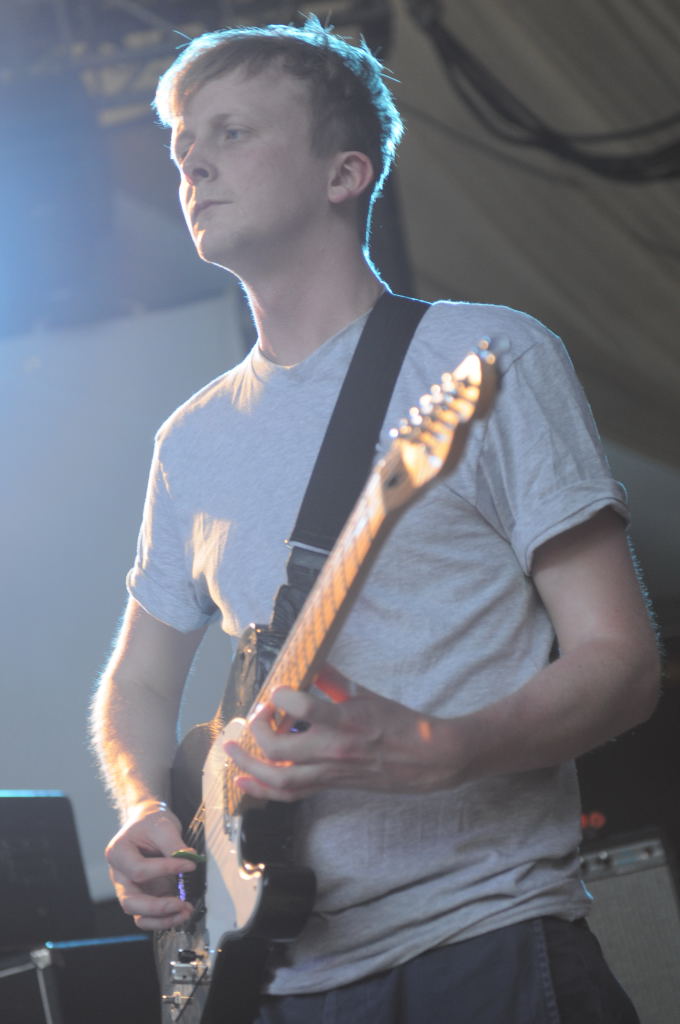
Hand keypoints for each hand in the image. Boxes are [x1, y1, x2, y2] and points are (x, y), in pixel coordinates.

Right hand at [105, 801, 197, 929]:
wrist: (148, 823)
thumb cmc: (151, 822)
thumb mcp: (162, 825)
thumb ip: (174, 844)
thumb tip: (190, 860)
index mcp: (117, 854)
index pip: (139, 870)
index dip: (165, 869)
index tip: (190, 864)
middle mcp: (120, 876)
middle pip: (130, 902)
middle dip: (157, 907)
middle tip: (181, 903)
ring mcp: (130, 889)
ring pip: (139, 916)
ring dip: (163, 918)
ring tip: (186, 911)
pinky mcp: (144, 897)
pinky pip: (149, 917)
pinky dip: (165, 919)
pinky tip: (182, 912)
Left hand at [225, 666, 458, 800]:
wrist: (426, 758)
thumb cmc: (399, 722)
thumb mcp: (367, 694)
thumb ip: (334, 679)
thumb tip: (310, 661)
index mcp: (346, 721)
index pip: (304, 708)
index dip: (282, 697)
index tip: (277, 690)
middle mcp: (334, 751)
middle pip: (279, 749)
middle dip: (257, 731)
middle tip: (253, 716)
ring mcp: (330, 772)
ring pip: (279, 779)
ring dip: (249, 764)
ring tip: (230, 750)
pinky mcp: (330, 785)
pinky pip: (290, 794)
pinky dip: (262, 790)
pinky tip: (243, 780)